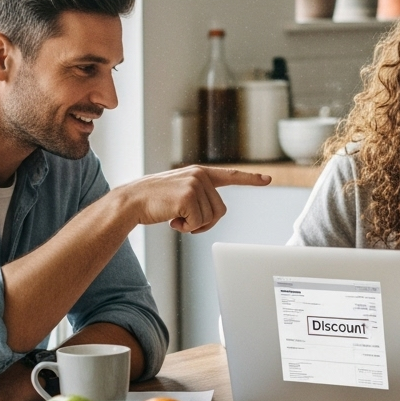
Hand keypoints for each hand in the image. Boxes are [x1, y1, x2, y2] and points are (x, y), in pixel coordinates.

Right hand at [117, 165, 270, 233]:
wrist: (131, 201)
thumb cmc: (155, 201)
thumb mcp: (179, 193)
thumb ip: (198, 196)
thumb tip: (214, 213)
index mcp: (200, 173)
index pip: (230, 175)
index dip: (250, 179)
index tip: (268, 179)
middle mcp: (200, 176)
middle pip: (220, 210)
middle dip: (204, 222)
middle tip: (183, 220)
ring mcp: (195, 184)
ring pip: (210, 218)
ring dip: (192, 225)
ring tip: (174, 216)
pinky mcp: (188, 196)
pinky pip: (198, 223)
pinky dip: (185, 227)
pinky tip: (171, 219)